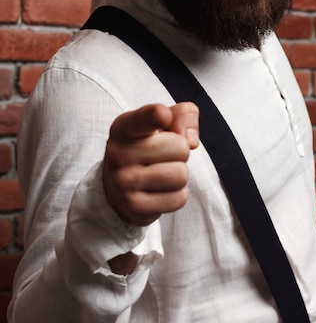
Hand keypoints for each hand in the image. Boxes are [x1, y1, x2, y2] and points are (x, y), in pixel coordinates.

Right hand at [103, 103, 198, 226]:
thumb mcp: (162, 123)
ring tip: (161, 173)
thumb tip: (191, 141)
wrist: (117, 188)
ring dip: (179, 175)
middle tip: (162, 157)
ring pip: (181, 175)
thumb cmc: (148, 147)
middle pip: (180, 148)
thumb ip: (183, 115)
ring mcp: (124, 182)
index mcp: (124, 127)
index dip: (156, 116)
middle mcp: (119, 153)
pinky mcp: (134, 206)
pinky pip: (179, 199)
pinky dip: (176, 195)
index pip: (143, 119)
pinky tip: (158, 191)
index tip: (163, 115)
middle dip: (180, 153)